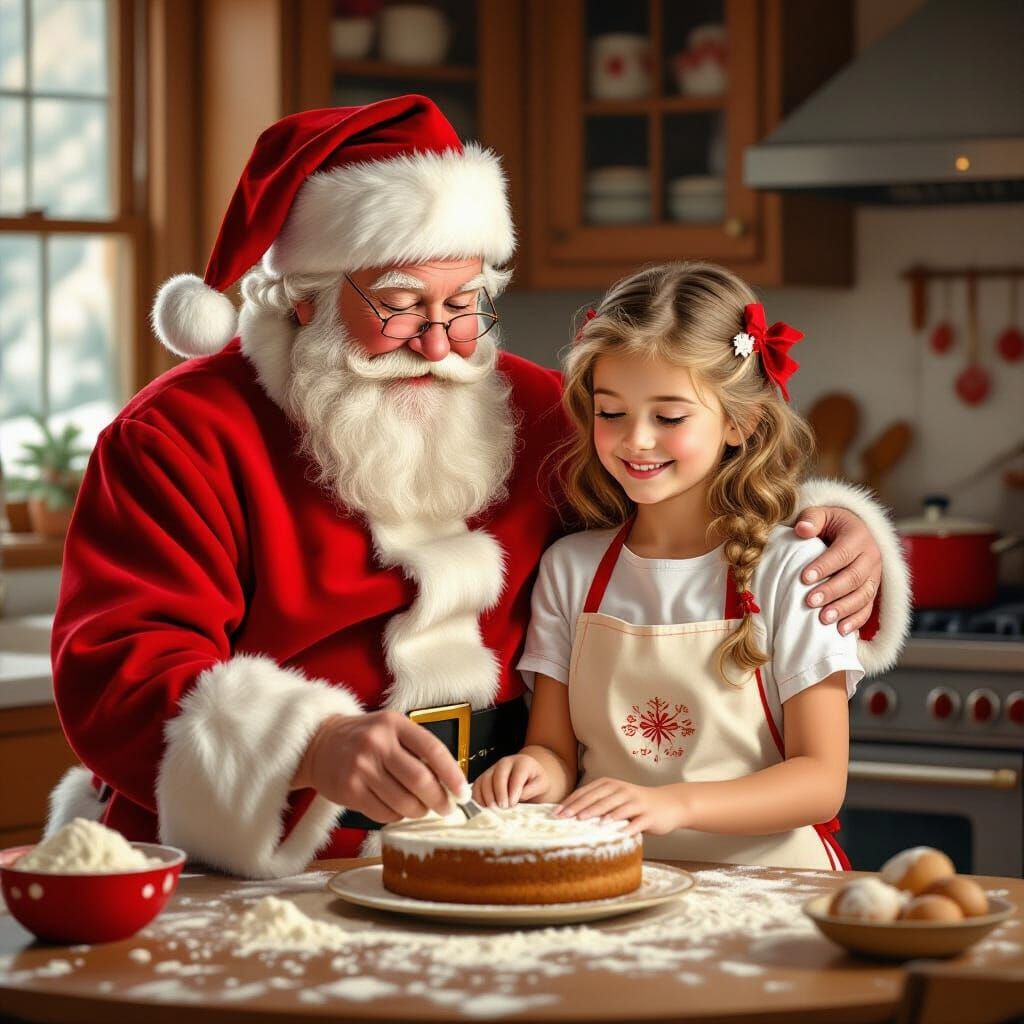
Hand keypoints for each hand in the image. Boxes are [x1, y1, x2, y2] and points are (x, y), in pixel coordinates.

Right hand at [292, 711, 465, 822]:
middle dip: (439, 800)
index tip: (463, 792)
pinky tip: (397, 808)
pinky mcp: (349, 790)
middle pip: (420, 780)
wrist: (319, 743)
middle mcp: (377, 743)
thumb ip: (417, 748)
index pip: (433, 749)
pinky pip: (384, 813)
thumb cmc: (363, 737)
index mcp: (394, 723)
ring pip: (403, 801)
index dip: (453, 774)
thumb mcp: (391, 728)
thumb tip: (449, 780)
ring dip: (419, 811)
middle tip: (446, 808)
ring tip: (421, 809)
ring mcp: (361, 767)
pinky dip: (397, 816)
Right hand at [472, 754, 547, 808]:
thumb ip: (531, 790)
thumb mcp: (541, 784)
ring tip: (494, 810)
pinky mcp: (484, 777)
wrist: (528, 777)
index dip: (514, 789)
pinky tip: (484, 808)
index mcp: (522, 762)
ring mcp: (493, 769)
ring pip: (485, 780)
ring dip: (487, 796)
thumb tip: (518, 797)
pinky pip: (476, 786)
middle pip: (498, 775)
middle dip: (499, 793)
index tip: (513, 803)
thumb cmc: (535, 782)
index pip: (516, 774)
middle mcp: (506, 763)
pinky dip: (478, 797)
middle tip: (503, 807)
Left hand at [553, 778, 684, 836]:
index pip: (586, 793)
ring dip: (597, 813)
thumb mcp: (616, 799)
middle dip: (578, 808)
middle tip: (562, 818)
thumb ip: (598, 803)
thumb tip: (571, 815)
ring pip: (613, 807)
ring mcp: (635, 802)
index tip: (555, 813)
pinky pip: (634, 820)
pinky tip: (613, 830)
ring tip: (582, 820)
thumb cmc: (637, 804)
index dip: (570, 802)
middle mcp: (621, 790)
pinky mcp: (648, 815)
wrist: (670, 804)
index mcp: (610, 785)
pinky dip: (623, 825)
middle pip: (596, 798)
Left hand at [794, 505, 881, 635]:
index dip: (824, 566)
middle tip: (810, 601)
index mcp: (858, 535)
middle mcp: (871, 556)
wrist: (854, 530)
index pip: (842, 553)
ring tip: (823, 619)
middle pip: (854, 577)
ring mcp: (875, 575)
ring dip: (843, 609)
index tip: (804, 578)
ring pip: (863, 595)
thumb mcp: (822, 513)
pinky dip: (856, 621)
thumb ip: (811, 518)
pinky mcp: (873, 590)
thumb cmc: (831, 523)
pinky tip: (840, 631)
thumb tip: (802, 529)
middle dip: (831, 591)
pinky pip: (868, 608)